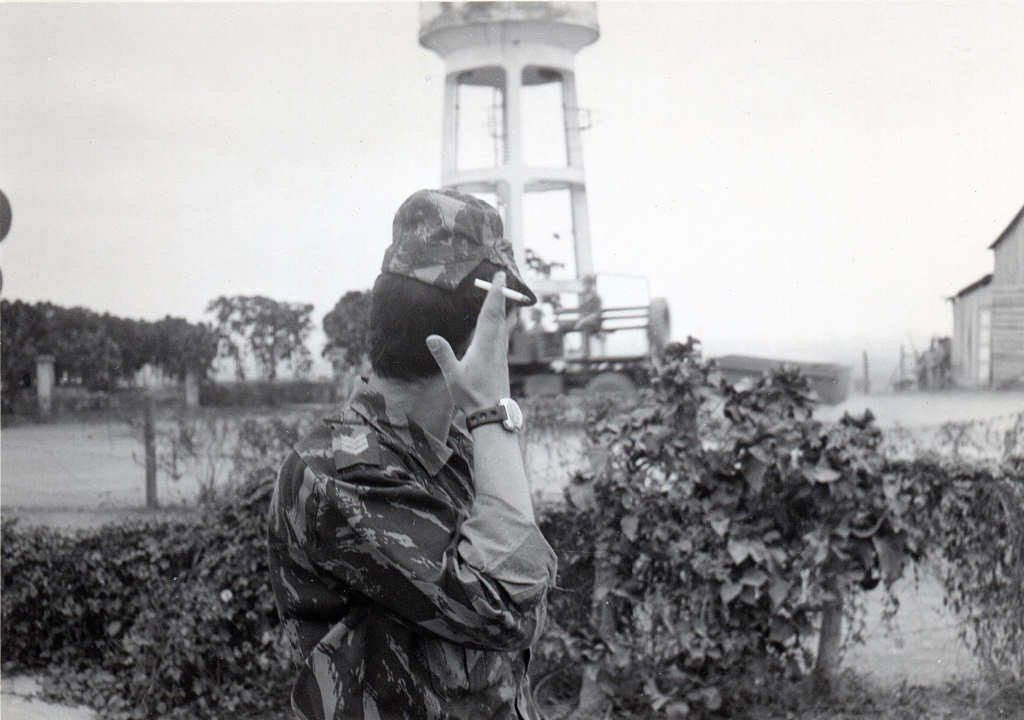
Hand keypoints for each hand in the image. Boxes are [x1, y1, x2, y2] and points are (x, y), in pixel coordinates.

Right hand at [426, 271, 510, 410]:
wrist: (492, 413)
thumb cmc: (471, 396)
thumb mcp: (453, 375)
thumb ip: (444, 355)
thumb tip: (431, 337)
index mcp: (485, 345)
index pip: (490, 313)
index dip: (495, 294)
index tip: (500, 277)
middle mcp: (496, 345)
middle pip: (500, 315)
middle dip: (501, 295)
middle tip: (502, 278)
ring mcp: (501, 353)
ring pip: (505, 325)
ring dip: (504, 308)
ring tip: (504, 296)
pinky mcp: (501, 360)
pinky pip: (503, 334)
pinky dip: (502, 322)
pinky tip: (501, 325)